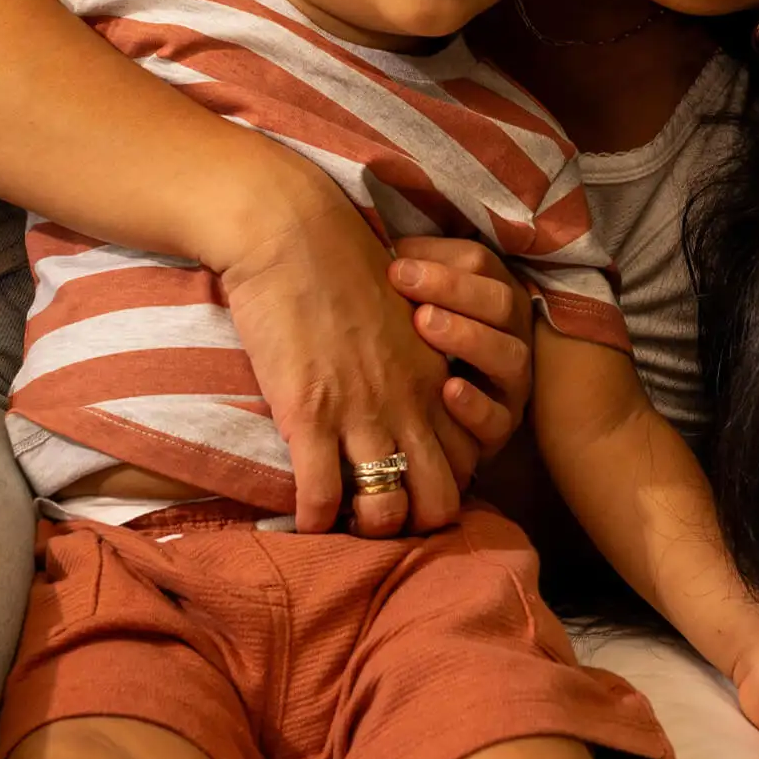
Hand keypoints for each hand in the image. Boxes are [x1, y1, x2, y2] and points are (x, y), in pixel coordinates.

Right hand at [216, 170, 475, 538]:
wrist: (292, 231)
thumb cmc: (338, 262)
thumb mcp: (397, 314)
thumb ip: (407, 356)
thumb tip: (396, 383)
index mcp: (434, 376)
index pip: (466, 459)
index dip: (445, 486)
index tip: (416, 491)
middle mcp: (410, 403)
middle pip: (440, 500)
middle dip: (417, 523)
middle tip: (386, 521)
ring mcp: (361, 414)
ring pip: (387, 512)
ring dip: (367, 527)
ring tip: (344, 524)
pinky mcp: (309, 415)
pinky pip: (322, 497)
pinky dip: (311, 522)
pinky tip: (299, 521)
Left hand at [387, 238, 535, 486]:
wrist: (447, 415)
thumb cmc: (416, 348)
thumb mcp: (416, 305)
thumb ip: (406, 274)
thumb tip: (375, 243)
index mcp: (493, 294)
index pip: (481, 265)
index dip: (440, 260)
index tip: (394, 264)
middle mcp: (511, 334)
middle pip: (501, 303)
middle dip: (453, 289)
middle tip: (405, 282)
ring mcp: (512, 383)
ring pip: (510, 356)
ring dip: (468, 337)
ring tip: (425, 325)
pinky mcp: (503, 428)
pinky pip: (499, 418)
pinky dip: (475, 404)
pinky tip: (447, 389)